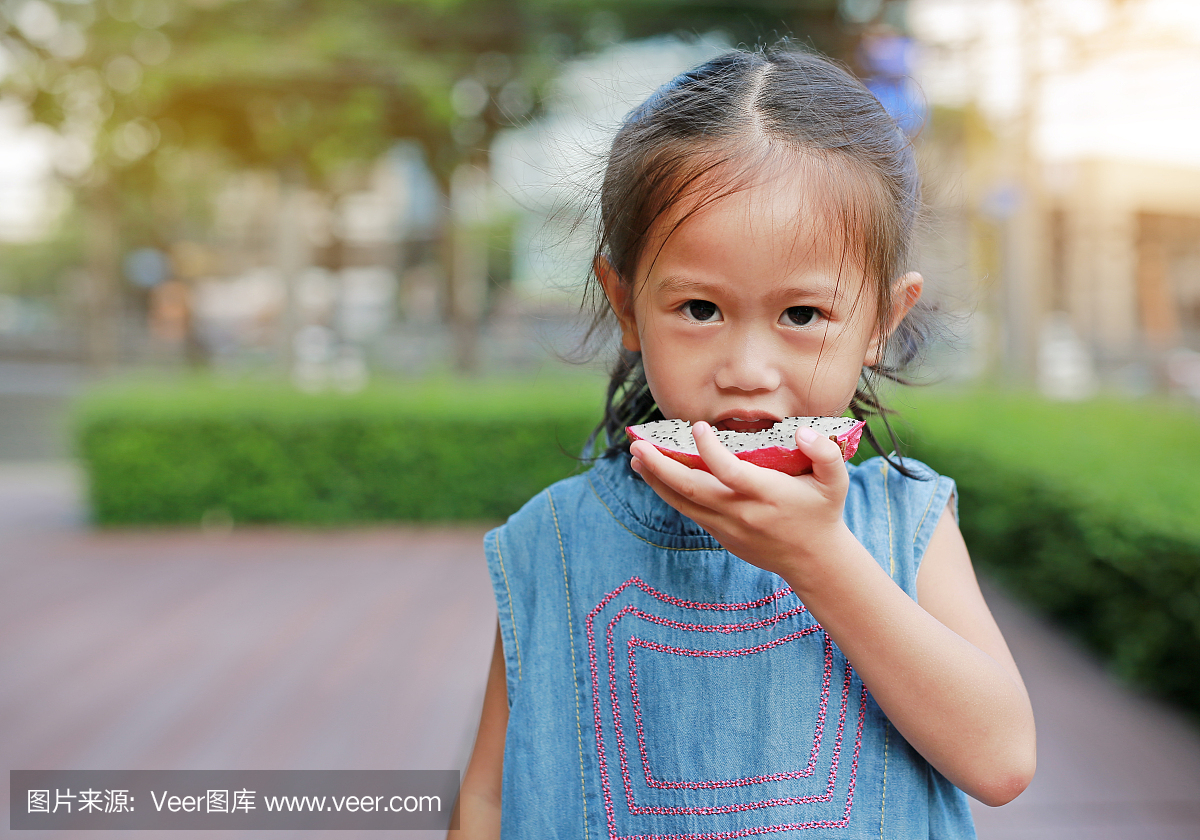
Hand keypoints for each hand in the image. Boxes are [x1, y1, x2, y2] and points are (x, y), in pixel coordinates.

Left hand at [629, 421, 853, 577]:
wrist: (814, 560)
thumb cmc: (822, 512)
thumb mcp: (837, 482)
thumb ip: (827, 453)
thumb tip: (804, 433)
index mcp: (767, 494)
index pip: (731, 473)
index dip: (710, 451)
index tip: (697, 427)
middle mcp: (742, 511)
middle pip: (692, 489)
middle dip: (661, 466)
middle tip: (638, 443)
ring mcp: (727, 526)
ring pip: (683, 502)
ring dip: (656, 479)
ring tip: (636, 456)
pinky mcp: (720, 534)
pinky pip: (688, 511)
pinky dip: (668, 492)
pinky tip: (654, 475)